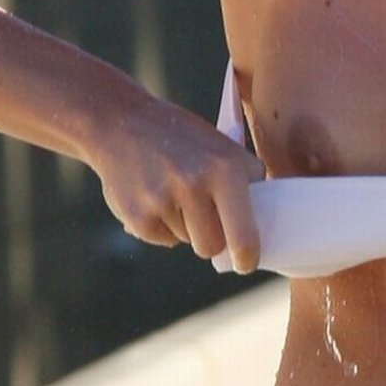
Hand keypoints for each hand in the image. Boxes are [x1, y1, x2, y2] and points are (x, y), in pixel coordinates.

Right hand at [88, 94, 264, 273]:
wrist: (120, 123)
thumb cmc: (183, 139)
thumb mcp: (222, 147)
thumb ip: (246, 180)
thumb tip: (265, 223)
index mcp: (224, 168)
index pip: (243, 234)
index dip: (247, 256)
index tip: (246, 263)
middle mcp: (193, 184)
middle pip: (213, 246)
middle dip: (212, 238)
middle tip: (204, 214)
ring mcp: (162, 202)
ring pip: (188, 241)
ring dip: (185, 226)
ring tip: (173, 191)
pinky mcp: (138, 218)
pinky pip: (164, 240)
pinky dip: (162, 225)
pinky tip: (154, 196)